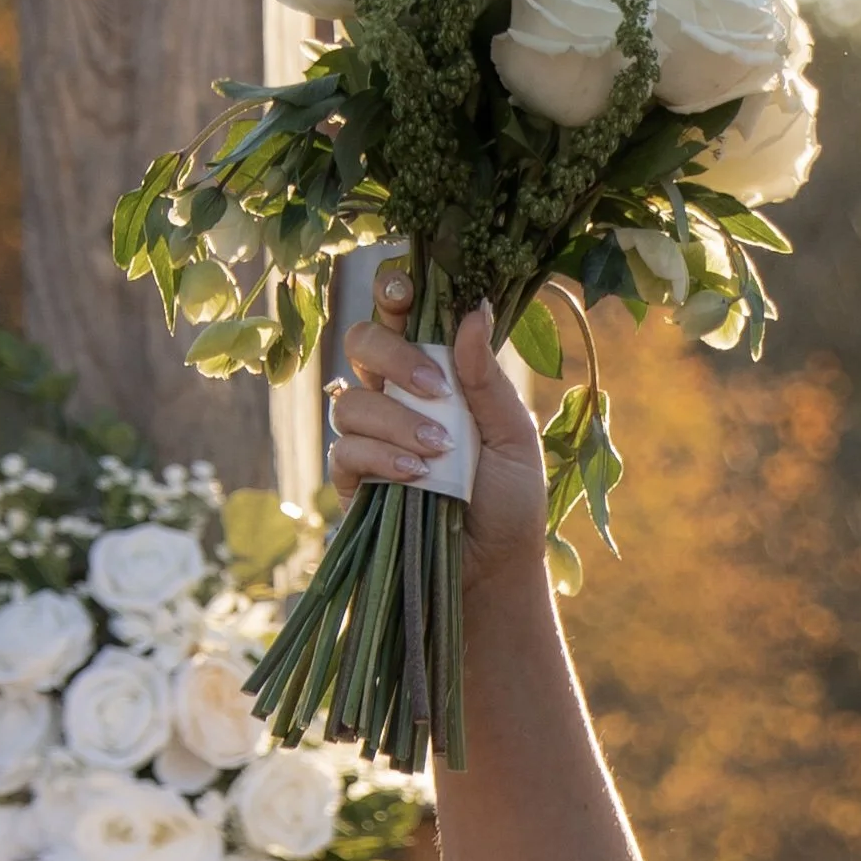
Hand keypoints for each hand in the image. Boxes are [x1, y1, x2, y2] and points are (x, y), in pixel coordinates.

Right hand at [328, 271, 546, 594]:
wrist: (494, 570)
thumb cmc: (510, 500)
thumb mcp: (514, 436)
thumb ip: (487, 378)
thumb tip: (475, 309)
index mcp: (436, 374)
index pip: (401, 318)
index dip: (392, 294)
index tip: (405, 290)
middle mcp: (395, 397)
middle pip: (361, 343)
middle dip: (391, 354)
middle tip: (433, 385)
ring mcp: (370, 439)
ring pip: (350, 401)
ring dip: (396, 420)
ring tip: (440, 452)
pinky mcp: (354, 483)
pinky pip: (347, 452)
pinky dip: (382, 457)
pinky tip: (417, 475)